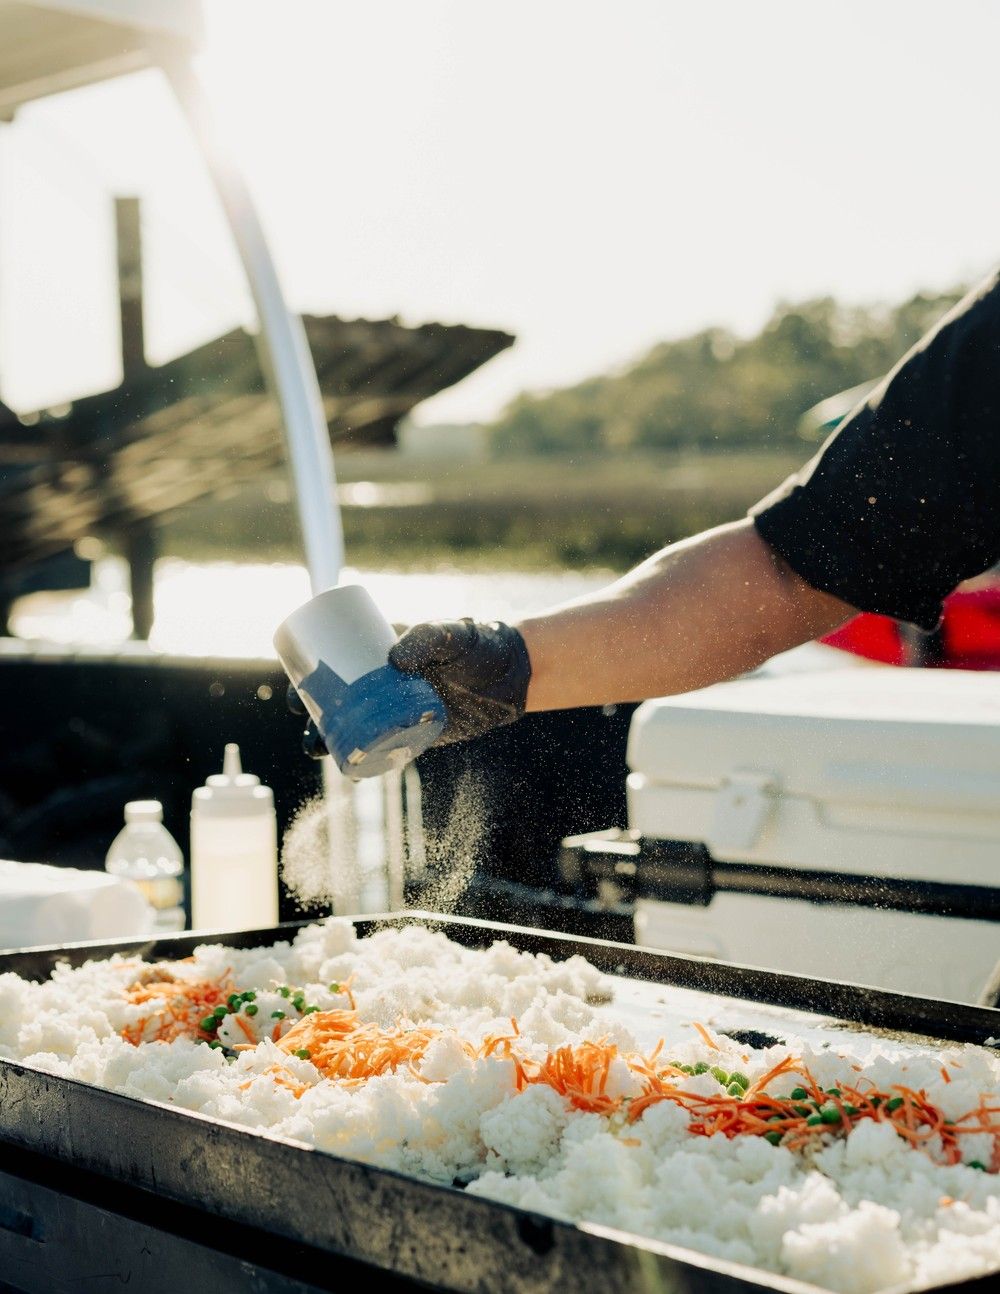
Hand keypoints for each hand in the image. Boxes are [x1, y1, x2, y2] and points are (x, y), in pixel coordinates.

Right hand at [286, 618, 530, 757]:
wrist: (512, 675)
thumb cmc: (477, 645)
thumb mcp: (450, 633)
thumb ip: (426, 637)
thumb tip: (394, 660)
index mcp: (380, 655)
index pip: (335, 666)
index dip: (308, 680)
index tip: (297, 693)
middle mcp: (382, 685)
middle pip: (336, 701)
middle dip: (313, 716)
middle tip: (306, 723)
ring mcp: (398, 711)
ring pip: (355, 728)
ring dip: (332, 741)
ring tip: (320, 750)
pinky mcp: (417, 734)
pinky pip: (384, 750)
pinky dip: (366, 761)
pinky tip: (353, 773)